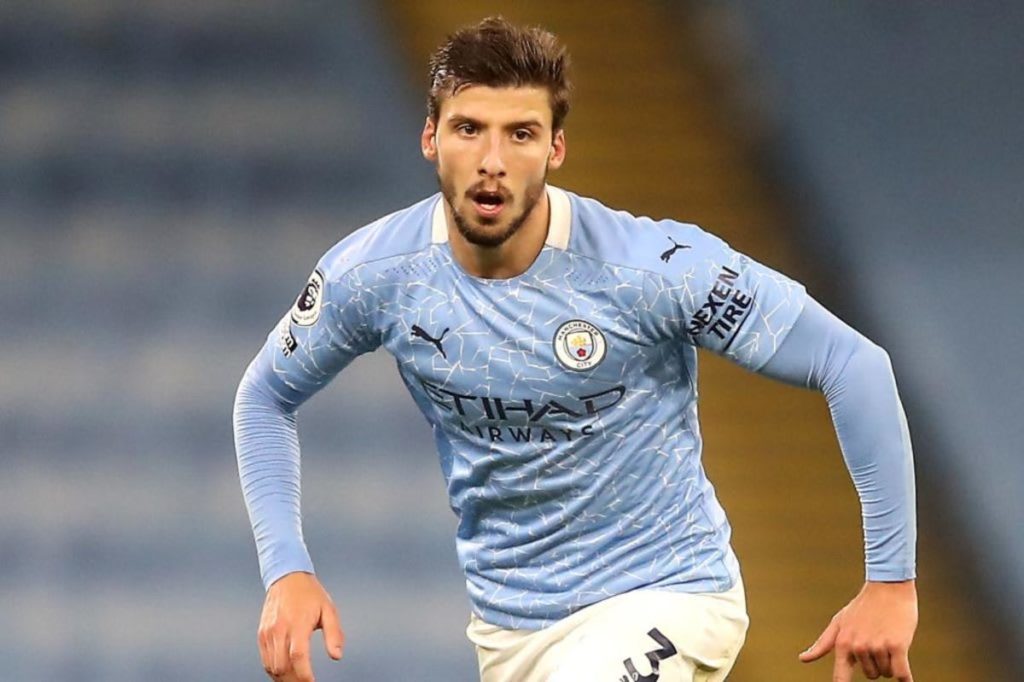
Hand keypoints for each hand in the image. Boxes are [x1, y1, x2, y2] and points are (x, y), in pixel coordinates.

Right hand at [258, 571, 344, 681]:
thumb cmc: (310, 594)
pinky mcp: (262, 634)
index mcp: (298, 623)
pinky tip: (286, 673)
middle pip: (283, 666)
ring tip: (297, 680)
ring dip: (284, 678)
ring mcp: (268, 632)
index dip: (304, 675)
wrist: (287, 576)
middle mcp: (280, 629)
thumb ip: (334, 634)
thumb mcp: (329, 610)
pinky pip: (265, 660)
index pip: (298, 656)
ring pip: (272, 667)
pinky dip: (274, 671)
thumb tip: (337, 656)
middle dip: (294, 680)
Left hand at [799, 580, 916, 680]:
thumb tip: (803, 659)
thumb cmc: (863, 606)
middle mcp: (857, 647)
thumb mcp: (839, 623)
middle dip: (876, 663)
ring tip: (888, 638)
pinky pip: (902, 674)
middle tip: (877, 639)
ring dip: (890, 661)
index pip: (840, 677)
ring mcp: (876, 646)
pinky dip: (905, 679)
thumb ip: (823, 644)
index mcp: (842, 643)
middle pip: (871, 675)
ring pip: (887, 673)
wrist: (887, 586)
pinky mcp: (896, 645)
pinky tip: (906, 680)